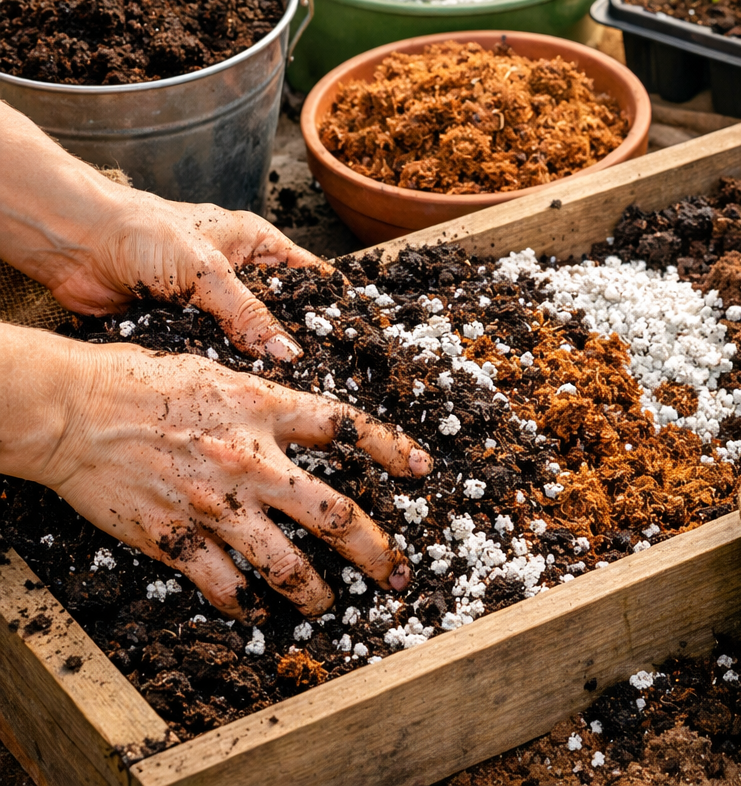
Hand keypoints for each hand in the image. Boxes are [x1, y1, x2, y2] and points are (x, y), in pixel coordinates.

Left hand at [0, 102, 322, 360]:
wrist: (75, 244)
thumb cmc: (141, 232)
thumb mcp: (207, 271)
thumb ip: (247, 314)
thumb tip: (287, 354)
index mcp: (256, 246)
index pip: (309, 278)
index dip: (330, 307)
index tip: (350, 341)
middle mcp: (237, 276)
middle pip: (278, 317)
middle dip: (289, 345)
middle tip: (316, 379)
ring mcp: (209, 305)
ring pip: (243, 341)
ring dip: (250, 362)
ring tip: (278, 393)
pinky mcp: (181, 328)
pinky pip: (210, 355)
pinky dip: (216, 370)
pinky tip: (232, 391)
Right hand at [8, 328, 431, 621]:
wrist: (75, 410)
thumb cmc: (142, 380)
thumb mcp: (218, 372)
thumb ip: (265, 399)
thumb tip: (303, 413)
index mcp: (263, 408)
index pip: (345, 427)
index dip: (392, 448)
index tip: (422, 467)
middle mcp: (252, 460)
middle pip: (333, 513)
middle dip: (373, 548)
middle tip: (394, 572)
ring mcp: (216, 504)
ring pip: (286, 563)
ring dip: (314, 591)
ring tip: (327, 604)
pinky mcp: (177, 537)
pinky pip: (224, 584)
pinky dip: (245, 603)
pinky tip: (257, 611)